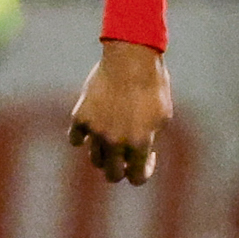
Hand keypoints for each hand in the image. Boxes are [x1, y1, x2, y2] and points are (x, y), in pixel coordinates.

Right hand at [69, 40, 171, 185]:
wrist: (131, 59)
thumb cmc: (152, 85)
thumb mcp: (162, 116)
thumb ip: (150, 139)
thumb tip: (141, 154)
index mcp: (139, 143)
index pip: (136, 178)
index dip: (142, 173)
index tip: (146, 158)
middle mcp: (116, 141)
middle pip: (111, 175)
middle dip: (120, 170)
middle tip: (125, 158)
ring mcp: (96, 130)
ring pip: (94, 159)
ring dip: (104, 154)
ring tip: (113, 139)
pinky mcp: (81, 117)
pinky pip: (75, 139)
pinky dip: (83, 137)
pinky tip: (93, 128)